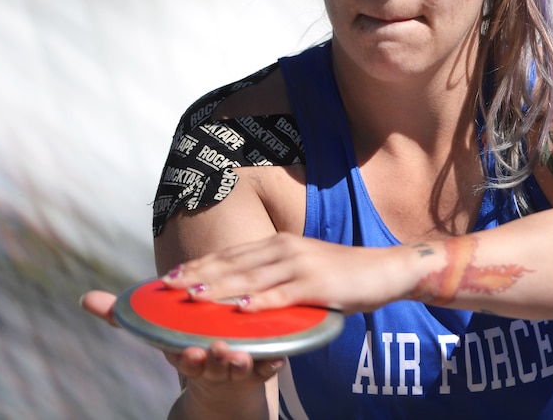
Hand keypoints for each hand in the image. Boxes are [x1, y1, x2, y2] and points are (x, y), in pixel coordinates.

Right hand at [80, 289, 281, 416]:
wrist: (222, 389)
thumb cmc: (188, 349)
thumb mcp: (159, 337)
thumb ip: (124, 318)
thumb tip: (84, 299)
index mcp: (186, 356)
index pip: (183, 357)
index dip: (185, 356)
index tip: (188, 351)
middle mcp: (212, 365)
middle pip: (213, 365)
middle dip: (216, 360)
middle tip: (221, 350)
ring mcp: (238, 369)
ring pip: (241, 367)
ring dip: (244, 362)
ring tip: (247, 354)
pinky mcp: (262, 366)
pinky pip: (269, 366)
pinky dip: (273, 361)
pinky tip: (280, 355)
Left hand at [160, 233, 412, 314]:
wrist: (384, 270)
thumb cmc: (341, 274)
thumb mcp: (302, 267)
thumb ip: (275, 274)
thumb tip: (242, 289)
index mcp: (279, 244)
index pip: (231, 254)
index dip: (200, 264)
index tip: (171, 275)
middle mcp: (285, 249)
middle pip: (234, 263)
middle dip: (199, 275)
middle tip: (169, 286)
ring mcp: (300, 266)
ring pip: (252, 278)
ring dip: (221, 287)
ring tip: (194, 296)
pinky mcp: (316, 285)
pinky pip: (283, 296)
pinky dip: (260, 302)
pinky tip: (241, 309)